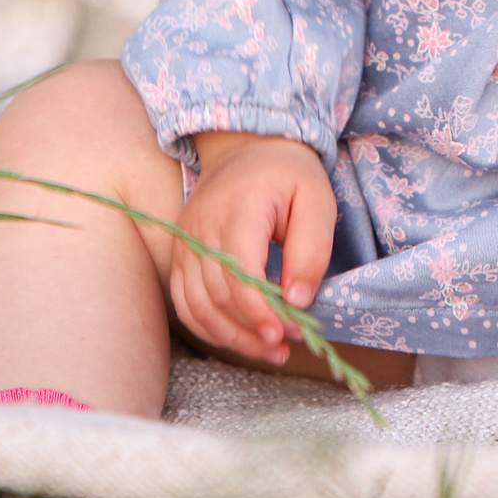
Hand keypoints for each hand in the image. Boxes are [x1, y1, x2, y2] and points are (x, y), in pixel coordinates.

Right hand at [169, 132, 335, 365]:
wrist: (246, 148)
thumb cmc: (288, 175)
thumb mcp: (317, 201)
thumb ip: (311, 250)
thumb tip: (298, 301)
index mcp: (239, 207)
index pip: (240, 272)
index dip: (261, 312)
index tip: (289, 335)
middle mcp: (202, 225)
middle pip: (217, 295)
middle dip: (252, 329)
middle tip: (287, 344)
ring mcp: (185, 240)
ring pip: (196, 305)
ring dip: (231, 337)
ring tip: (268, 350)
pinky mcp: (180, 252)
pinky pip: (184, 302)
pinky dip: (209, 327)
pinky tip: (240, 337)